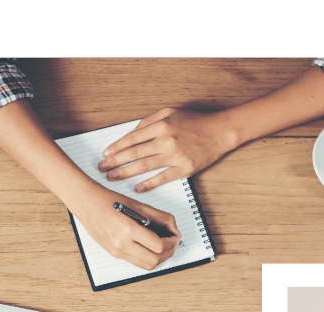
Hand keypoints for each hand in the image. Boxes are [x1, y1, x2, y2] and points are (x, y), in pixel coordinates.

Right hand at [70, 186, 179, 269]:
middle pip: (154, 260)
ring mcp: (117, 251)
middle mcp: (121, 243)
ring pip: (147, 265)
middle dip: (168, 253)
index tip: (174, 237)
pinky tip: (151, 248)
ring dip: (159, 258)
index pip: (158, 246)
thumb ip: (160, 218)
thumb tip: (175, 230)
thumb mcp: (139, 205)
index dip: (171, 243)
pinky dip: (148, 258)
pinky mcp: (115, 254)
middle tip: (172, 244)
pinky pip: (137, 263)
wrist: (87, 204)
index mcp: (127, 229)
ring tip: (163, 247)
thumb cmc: (110, 201)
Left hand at [98, 108, 240, 192]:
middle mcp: (166, 140)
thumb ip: (149, 120)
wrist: (220, 132)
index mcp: (161, 125)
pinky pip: (163, 178)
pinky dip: (149, 184)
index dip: (116, 147)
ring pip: (144, 166)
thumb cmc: (196, 122)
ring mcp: (175, 156)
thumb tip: (132, 132)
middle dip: (115, 161)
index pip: (132, 138)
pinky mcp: (184, 168)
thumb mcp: (170, 112)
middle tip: (103, 168)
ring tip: (113, 177)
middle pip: (134, 153)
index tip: (106, 154)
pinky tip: (138, 187)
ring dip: (126, 172)